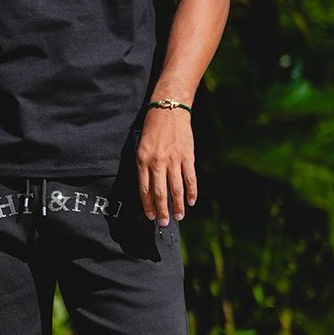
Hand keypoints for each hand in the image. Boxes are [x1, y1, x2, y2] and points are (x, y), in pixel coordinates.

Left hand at [136, 109, 196, 223]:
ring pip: (176, 189)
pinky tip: (191, 201)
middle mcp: (157, 162)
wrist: (169, 110)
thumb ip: (144, 167)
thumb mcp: (142, 147)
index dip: (147, 205)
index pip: (144, 189)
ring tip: (179, 216)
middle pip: (160, 193)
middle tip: (164, 223)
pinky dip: (192, 192)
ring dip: (178, 206)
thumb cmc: (153, 129)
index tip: (150, 216)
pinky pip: (190, 178)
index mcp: (143, 160)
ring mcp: (174, 160)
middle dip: (162, 211)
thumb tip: (150, 189)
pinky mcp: (187, 156)